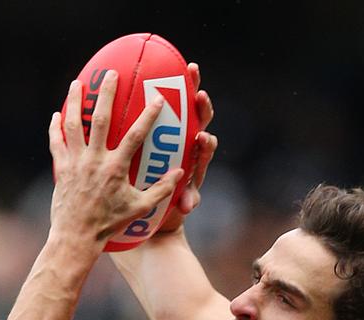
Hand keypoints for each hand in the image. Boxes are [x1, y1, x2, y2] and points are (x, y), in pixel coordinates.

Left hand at [47, 70, 183, 244]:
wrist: (76, 238)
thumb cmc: (110, 224)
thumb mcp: (139, 209)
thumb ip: (161, 190)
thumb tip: (180, 172)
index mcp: (116, 168)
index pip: (135, 136)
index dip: (147, 116)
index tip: (157, 98)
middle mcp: (95, 161)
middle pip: (101, 120)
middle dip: (108, 94)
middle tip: (112, 75)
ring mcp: (75, 162)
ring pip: (74, 125)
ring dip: (76, 101)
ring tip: (79, 83)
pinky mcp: (60, 168)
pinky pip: (56, 142)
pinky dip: (56, 127)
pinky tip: (58, 114)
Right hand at [157, 62, 217, 233]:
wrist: (162, 201)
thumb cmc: (170, 204)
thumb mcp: (178, 204)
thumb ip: (185, 201)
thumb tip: (186, 206)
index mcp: (195, 162)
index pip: (204, 150)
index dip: (206, 144)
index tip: (204, 138)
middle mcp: (191, 144)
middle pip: (201, 121)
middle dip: (203, 107)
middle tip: (200, 95)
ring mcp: (180, 131)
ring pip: (189, 106)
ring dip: (191, 87)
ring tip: (191, 69)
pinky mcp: (167, 124)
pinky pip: (167, 103)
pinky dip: (166, 88)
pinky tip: (157, 69)